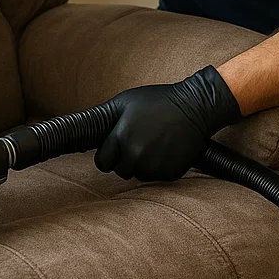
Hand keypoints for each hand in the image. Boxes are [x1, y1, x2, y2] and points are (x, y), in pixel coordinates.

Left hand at [94, 65, 241, 181]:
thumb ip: (105, 118)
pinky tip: (165, 150)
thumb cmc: (158, 101)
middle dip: (125, 159)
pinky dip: (158, 167)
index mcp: (121, 138)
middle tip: (140, 141)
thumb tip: (84, 127)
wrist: (195, 107)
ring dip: (142, 164)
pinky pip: (155, 177)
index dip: (107, 155)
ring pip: (138, 175)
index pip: (102, 162)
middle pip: (119, 171)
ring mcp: (153, 166)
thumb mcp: (126, 101)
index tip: (115, 148)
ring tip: (154, 143)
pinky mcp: (169, 174)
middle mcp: (135, 155)